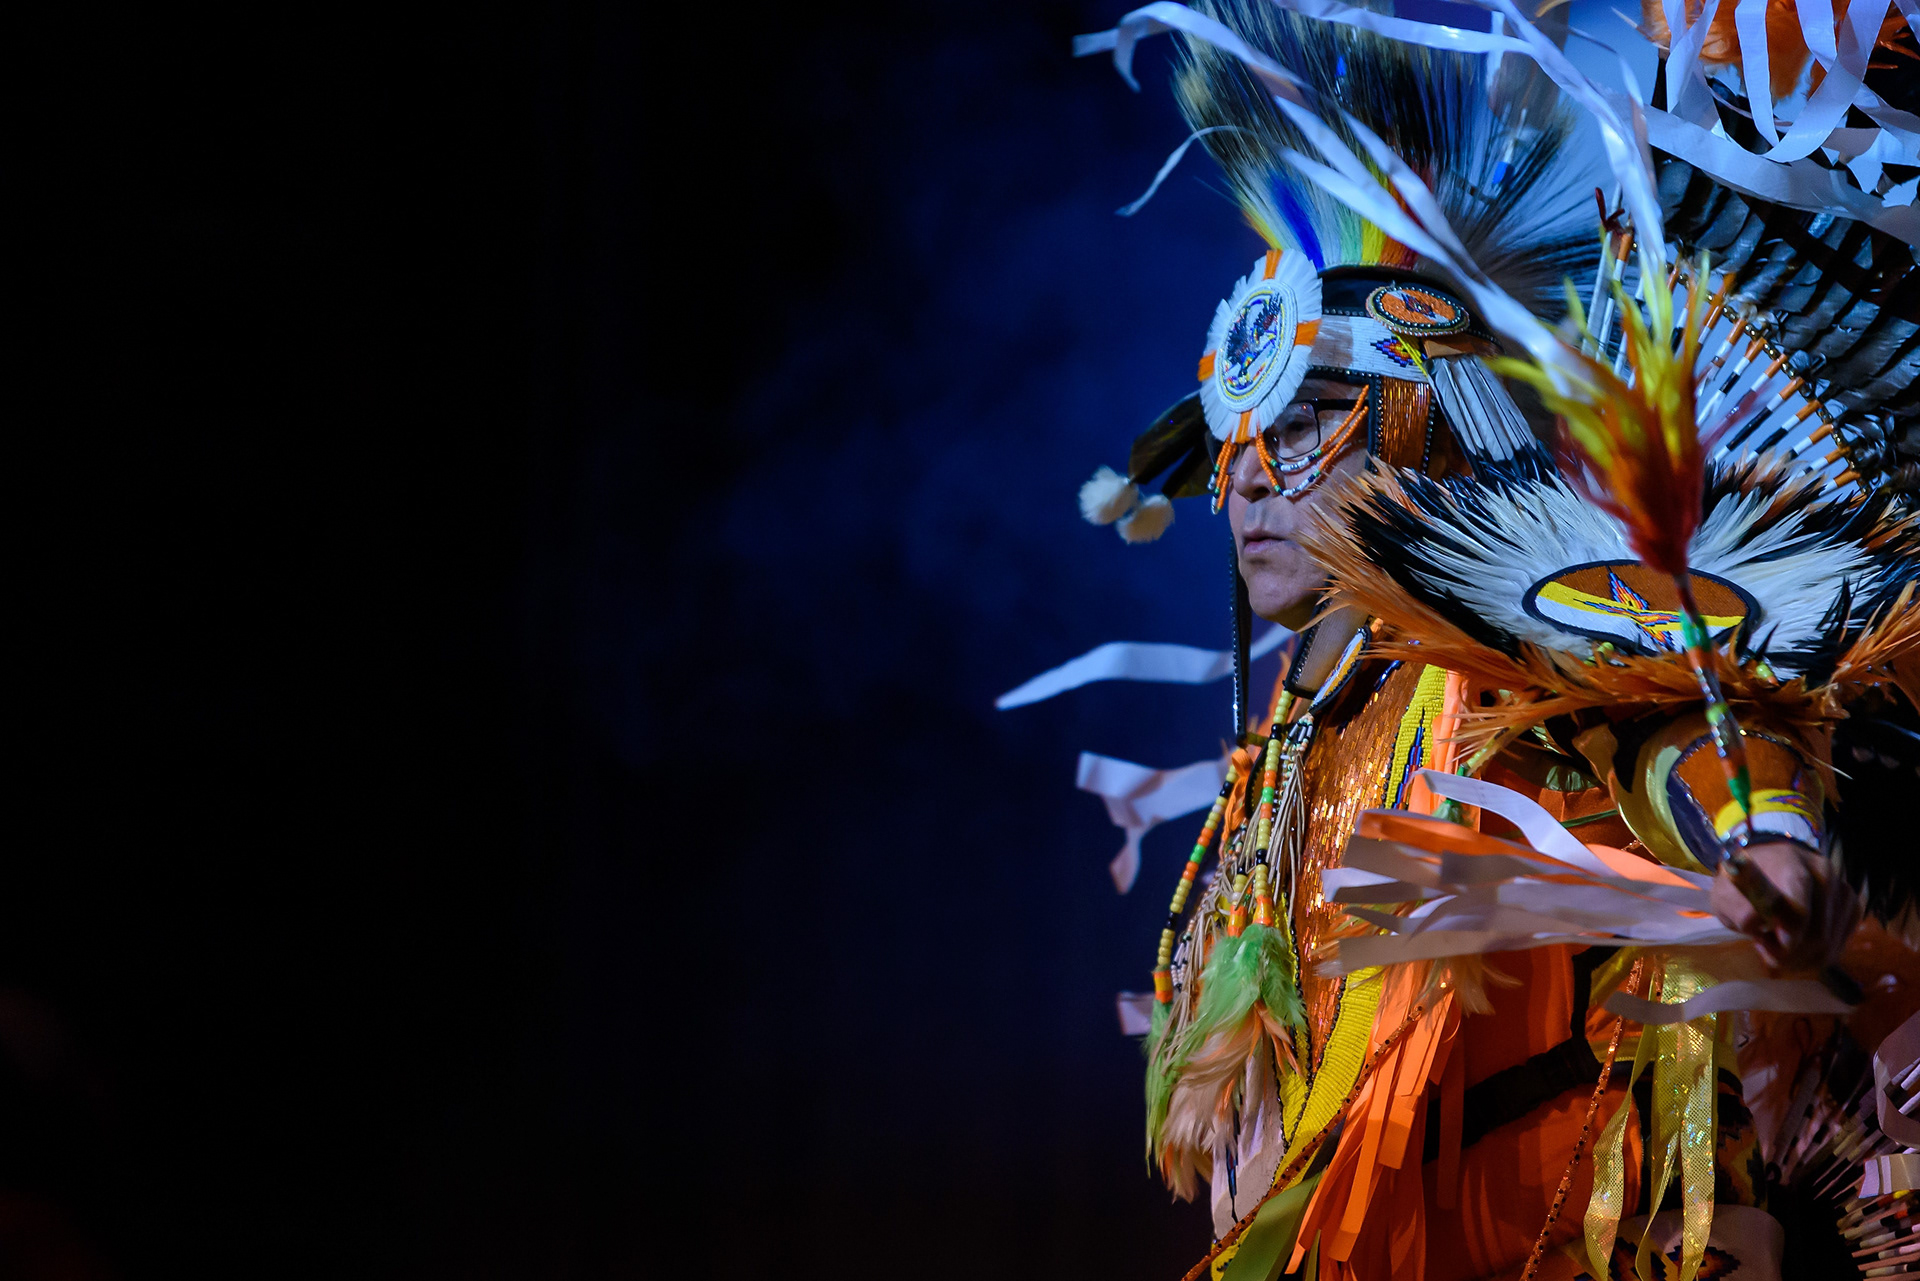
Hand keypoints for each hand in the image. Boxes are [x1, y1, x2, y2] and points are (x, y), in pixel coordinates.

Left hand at [1709, 840, 1860, 971]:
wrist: (1768, 866)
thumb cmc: (1745, 884)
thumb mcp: (1725, 894)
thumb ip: (1737, 908)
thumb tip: (1754, 923)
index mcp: (1791, 865)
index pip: (1800, 911)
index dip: (1786, 939)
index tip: (1764, 943)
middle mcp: (1824, 875)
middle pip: (1818, 934)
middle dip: (1789, 954)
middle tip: (1765, 950)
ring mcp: (1843, 892)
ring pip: (1830, 946)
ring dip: (1800, 959)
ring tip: (1776, 947)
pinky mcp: (1852, 908)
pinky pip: (1837, 948)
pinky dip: (1814, 956)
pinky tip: (1795, 946)